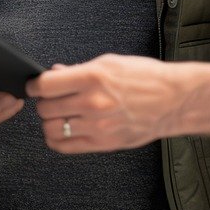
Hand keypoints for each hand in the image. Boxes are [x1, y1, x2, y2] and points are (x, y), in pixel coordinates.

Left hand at [30, 55, 209, 150]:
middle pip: (45, 108)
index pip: (46, 85)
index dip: (35, 85)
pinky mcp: (103, 143)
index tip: (35, 85)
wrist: (174, 100)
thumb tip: (54, 75)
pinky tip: (64, 129)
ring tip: (59, 114)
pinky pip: (65, 146)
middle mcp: (93, 103)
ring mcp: (98, 126)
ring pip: (51, 129)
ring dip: (50, 121)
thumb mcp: (111, 63)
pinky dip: (57, 139)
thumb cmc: (146, 78)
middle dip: (44, 102)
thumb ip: (79, 71)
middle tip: (51, 98)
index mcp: (94, 77)